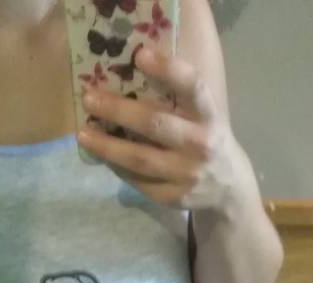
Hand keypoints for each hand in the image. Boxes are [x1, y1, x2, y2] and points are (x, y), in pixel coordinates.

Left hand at [79, 46, 240, 212]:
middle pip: (155, 124)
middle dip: (118, 110)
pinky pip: (139, 181)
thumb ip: (177, 99)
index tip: (140, 55)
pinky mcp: (175, 197)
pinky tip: (103, 156)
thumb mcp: (203, 115)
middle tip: (89, 99)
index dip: (168, 69)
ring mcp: (188, 174)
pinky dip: (117, 167)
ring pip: (140, 159)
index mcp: (209, 115)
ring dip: (107, 146)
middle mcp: (201, 144)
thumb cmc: (207, 138)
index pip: (192, 87)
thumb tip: (125, 78)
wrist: (229, 188)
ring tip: (83, 134)